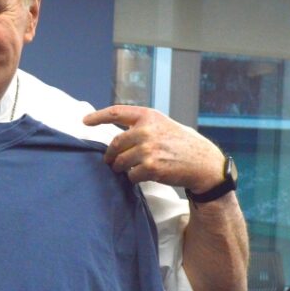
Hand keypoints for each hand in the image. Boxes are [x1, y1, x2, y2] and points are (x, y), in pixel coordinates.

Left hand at [83, 105, 223, 192]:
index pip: (116, 112)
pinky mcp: (150, 167)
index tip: (85, 121)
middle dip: (110, 155)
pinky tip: (144, 176)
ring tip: (129, 169)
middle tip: (110, 161)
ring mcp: (148, 149)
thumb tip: (118, 137)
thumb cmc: (183, 144)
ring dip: (121, 168)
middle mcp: (147, 130)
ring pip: (120, 162)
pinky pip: (131, 175)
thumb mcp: (164, 125)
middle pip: (115, 144)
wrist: (204, 163)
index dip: (98, 116)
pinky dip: (134, 178)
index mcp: (149, 116)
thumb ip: (143, 127)